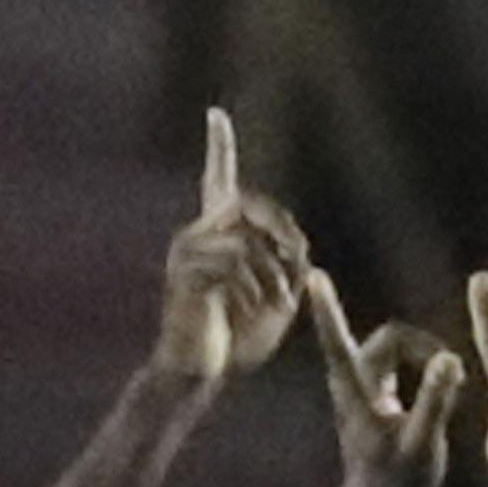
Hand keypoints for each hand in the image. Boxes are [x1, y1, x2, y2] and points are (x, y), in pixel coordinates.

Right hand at [155, 106, 309, 386]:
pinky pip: (233, 264)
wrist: (200, 373)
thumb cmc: (238, 338)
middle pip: (247, 206)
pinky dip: (256, 289)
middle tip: (300, 267)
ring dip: (274, 275)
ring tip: (279, 306)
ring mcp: (186, 253)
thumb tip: (302, 252)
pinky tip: (258, 313)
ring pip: (246, 240)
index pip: (218, 180)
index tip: (216, 114)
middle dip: (283, 233)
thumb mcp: (278, 298)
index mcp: (217, 235)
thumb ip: (290, 267)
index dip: (218, 148)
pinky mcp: (184, 277)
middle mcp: (195, 235)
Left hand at [310, 271, 465, 486]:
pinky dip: (422, 366)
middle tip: (456, 377)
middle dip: (424, 346)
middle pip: (391, 338)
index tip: (313, 276)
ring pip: (396, 349)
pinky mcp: (374, 394)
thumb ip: (435, 399)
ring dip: (426, 356)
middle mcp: (355, 381)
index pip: (338, 339)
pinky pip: (398, 362)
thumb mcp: (422, 441)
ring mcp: (363, 386)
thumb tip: (449, 358)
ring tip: (454, 384)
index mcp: (357, 389)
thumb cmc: (397, 479)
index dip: (329, 308)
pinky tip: (445, 388)